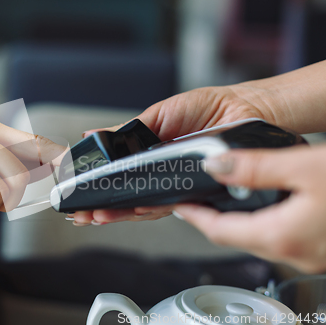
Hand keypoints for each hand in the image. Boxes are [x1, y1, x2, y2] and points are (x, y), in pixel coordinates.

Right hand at [71, 84, 289, 225]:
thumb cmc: (208, 109)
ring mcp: (176, 185)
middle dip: (103, 207)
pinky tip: (131, 210)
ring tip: (97, 215)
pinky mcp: (194, 192)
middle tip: (82, 213)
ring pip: (144, 205)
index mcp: (149, 155)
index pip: (118, 177)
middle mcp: (161, 174)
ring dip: (120, 212)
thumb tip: (93, 134)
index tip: (79, 195)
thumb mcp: (160, 114)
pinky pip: (168, 203)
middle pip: (127, 196)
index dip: (99, 188)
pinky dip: (148, 207)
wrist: (246, 111)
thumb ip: (128, 130)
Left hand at [174, 144, 325, 273]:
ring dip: (237, 221)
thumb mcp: (306, 166)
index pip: (219, 230)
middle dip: (211, 219)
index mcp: (284, 236)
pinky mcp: (323, 248)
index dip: (193, 216)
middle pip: (236, 238)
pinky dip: (263, 222)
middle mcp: (296, 254)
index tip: (177, 204)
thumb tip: (216, 165)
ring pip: (259, 240)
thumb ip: (257, 167)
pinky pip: (281, 238)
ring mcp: (311, 256)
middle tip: (195, 199)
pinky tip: (263, 206)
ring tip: (222, 199)